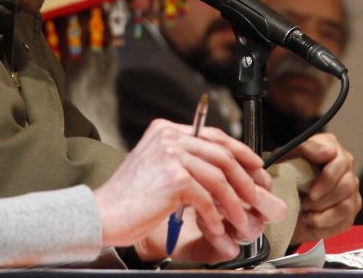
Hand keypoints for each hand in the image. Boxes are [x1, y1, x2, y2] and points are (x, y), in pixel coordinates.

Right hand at [92, 119, 285, 262]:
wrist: (103, 214)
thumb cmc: (130, 198)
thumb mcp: (158, 169)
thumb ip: (186, 163)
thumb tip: (227, 174)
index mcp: (166, 131)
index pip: (213, 135)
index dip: (240, 152)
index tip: (257, 169)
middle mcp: (169, 137)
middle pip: (222, 154)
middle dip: (246, 179)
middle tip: (258, 197)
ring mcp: (171, 155)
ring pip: (219, 177)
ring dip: (234, 204)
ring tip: (241, 221)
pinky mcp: (174, 177)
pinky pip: (206, 198)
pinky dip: (215, 217)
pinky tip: (218, 230)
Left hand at [289, 133, 360, 243]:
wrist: (281, 196)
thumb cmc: (284, 173)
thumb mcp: (286, 157)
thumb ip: (304, 149)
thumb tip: (327, 151)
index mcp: (330, 148)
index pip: (340, 161)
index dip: (327, 178)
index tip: (311, 191)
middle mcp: (345, 167)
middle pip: (347, 185)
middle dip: (323, 199)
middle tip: (304, 204)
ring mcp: (350, 189)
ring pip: (346, 206)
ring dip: (322, 213)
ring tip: (305, 213)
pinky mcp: (350, 210)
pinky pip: (344, 221)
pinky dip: (324, 225)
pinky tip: (310, 221)